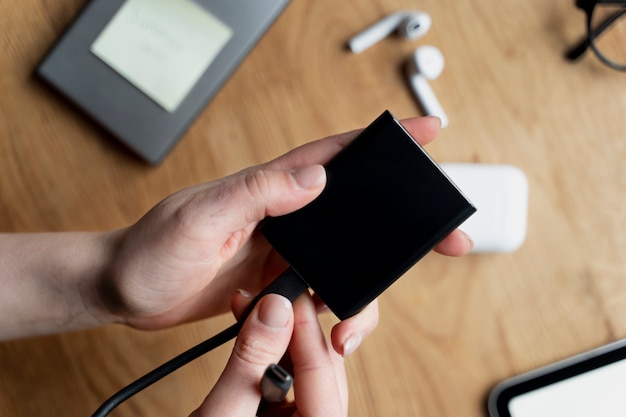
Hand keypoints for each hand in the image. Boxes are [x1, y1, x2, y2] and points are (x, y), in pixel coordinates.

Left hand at [98, 116, 472, 354]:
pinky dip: (335, 306)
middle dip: (399, 222)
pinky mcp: (274, 280)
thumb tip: (316, 178)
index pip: (333, 157)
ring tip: (357, 316)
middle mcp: (282, 215)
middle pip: (354, 209)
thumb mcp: (200, 217)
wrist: (124, 292)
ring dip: (366, 282)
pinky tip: (332, 325)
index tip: (424, 135)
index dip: (381, 145)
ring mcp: (281, 248)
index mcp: (267, 189)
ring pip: (344, 258)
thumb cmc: (149, 249)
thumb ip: (256, 194)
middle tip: (439, 236)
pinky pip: (321, 288)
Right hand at [190, 292, 347, 416]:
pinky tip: (256, 336)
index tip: (287, 296)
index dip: (305, 330)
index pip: (322, 376)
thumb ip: (248, 362)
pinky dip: (272, 356)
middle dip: (297, 331)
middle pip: (324, 372)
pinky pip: (290, 381)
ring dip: (284, 340)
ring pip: (308, 373)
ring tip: (259, 312)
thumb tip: (273, 311)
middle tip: (274, 298)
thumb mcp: (220, 415)